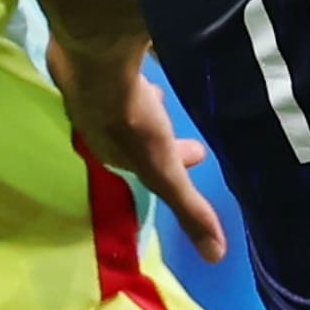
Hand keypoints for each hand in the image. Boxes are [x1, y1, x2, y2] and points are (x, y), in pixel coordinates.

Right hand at [49, 27, 224, 263]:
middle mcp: (96, 121)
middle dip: (162, 137)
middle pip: (136, 133)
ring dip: (146, 104)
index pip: (144, 166)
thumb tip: (215, 256)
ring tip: (166, 96)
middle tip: (191, 135)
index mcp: (111, 150)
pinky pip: (121, 66)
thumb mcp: (166, 170)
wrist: (95, 57)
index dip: (172, 164)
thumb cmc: (129, 118)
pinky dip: (137, 70)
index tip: (199, 154)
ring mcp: (94, 86)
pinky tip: (153, 55)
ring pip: (126, 100)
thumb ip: (189, 209)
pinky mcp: (94, 53)